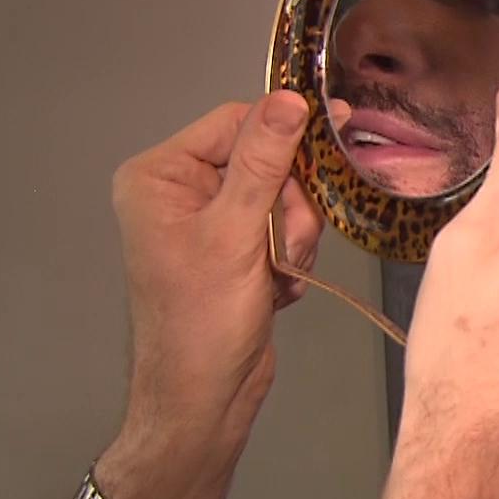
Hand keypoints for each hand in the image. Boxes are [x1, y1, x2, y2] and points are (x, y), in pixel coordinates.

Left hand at [103, 89, 322, 498]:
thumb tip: (290, 98)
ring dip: (293, 235)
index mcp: (159, 175)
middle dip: (288, 203)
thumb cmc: (205, 319)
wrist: (203, 400)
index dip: (284, 131)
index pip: (234, 122)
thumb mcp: (236, 233)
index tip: (339, 131)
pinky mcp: (232, 252)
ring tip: (280, 273)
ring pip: (280, 197)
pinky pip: (280, 229)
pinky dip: (290, 257)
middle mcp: (178, 191)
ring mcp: (206, 223)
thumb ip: (264, 161)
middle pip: (264, 160)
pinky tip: (278, 288)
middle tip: (286, 242)